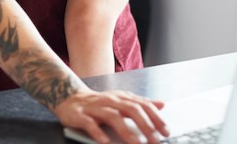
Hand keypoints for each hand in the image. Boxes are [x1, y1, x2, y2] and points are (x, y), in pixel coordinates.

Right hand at [53, 89, 168, 143]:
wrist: (70, 99)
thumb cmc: (99, 103)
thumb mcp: (121, 101)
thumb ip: (140, 103)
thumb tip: (162, 104)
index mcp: (121, 97)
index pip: (142, 105)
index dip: (155, 118)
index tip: (166, 131)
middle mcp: (110, 100)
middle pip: (131, 109)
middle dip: (145, 125)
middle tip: (155, 140)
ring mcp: (95, 107)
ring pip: (113, 117)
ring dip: (125, 131)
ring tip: (135, 143)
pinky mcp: (81, 115)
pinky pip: (90, 124)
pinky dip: (98, 133)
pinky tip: (105, 142)